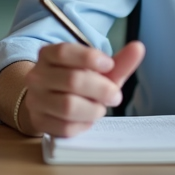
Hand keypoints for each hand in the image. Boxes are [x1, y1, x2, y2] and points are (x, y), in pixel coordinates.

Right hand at [23, 41, 144, 137]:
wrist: (52, 102)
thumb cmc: (79, 83)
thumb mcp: (99, 71)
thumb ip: (119, 61)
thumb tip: (138, 47)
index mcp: (48, 55)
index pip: (65, 52)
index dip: (90, 58)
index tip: (109, 64)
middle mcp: (37, 75)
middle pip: (72, 80)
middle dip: (101, 89)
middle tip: (115, 95)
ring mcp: (36, 100)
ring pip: (69, 106)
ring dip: (93, 109)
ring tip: (100, 107)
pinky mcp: (39, 121)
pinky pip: (66, 127)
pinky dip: (84, 124)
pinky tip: (87, 119)